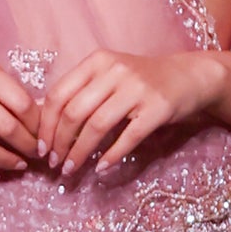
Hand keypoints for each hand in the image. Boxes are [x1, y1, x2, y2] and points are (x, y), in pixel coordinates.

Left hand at [36, 45, 226, 175]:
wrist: (188, 76)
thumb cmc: (141, 80)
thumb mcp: (108, 76)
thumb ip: (80, 91)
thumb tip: (42, 120)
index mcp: (97, 61)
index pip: (59, 94)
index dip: (46, 125)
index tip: (42, 148)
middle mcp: (115, 71)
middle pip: (74, 112)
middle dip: (60, 143)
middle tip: (55, 164)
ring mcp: (138, 89)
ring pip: (97, 126)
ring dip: (79, 153)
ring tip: (71, 170)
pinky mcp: (157, 108)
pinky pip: (128, 137)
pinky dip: (111, 156)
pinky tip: (101, 169)